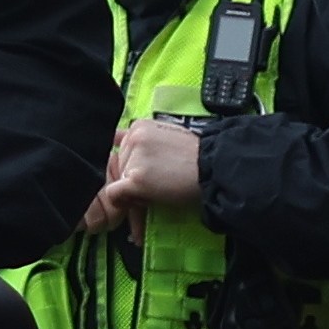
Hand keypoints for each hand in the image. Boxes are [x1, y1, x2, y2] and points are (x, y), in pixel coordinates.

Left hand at [79, 120, 206, 234]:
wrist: (214, 169)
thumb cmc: (195, 157)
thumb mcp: (167, 136)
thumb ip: (141, 139)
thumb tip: (114, 140)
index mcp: (140, 126)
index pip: (121, 148)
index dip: (134, 163)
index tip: (151, 170)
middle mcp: (133, 138)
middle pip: (119, 165)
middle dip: (132, 177)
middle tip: (158, 183)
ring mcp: (134, 159)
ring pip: (118, 181)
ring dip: (133, 190)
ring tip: (159, 189)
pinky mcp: (136, 180)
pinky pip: (116, 194)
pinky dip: (127, 201)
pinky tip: (146, 200)